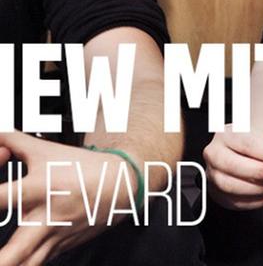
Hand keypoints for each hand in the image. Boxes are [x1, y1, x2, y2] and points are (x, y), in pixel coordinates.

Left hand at [0, 131, 141, 265]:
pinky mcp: (57, 249)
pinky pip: (35, 264)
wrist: (118, 185)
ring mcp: (52, 237)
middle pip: (14, 252)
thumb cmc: (80, 166)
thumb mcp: (45, 149)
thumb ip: (12, 141)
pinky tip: (16, 262)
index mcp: (39, 188)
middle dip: (1, 261)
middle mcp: (44, 217)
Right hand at [203, 126, 262, 209]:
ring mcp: (212, 175)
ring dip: (259, 188)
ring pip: (232, 186)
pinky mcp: (216, 193)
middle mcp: (214, 154)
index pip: (248, 144)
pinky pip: (234, 201)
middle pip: (236, 166)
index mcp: (226, 134)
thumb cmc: (251, 146)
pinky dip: (255, 201)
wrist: (239, 153)